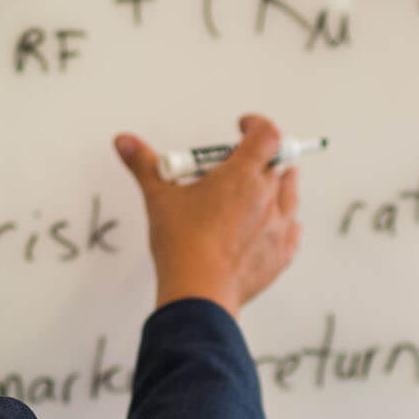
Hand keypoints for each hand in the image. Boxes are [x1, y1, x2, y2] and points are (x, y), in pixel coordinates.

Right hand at [113, 113, 301, 314]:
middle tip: (235, 169)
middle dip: (259, 160)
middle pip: (276, 165)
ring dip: (278, 185)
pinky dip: (285, 223)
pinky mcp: (282, 254)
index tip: (243, 127)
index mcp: (242, 176)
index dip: (256, 125)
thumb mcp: (158, 197)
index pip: (266, 135)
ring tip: (259, 190)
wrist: (199, 293)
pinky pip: (293, 230)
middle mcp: (267, 196)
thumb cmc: (182, 244)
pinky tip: (272, 225)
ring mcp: (279, 226)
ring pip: (290, 194)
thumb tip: (125, 141)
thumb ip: (144, 164)